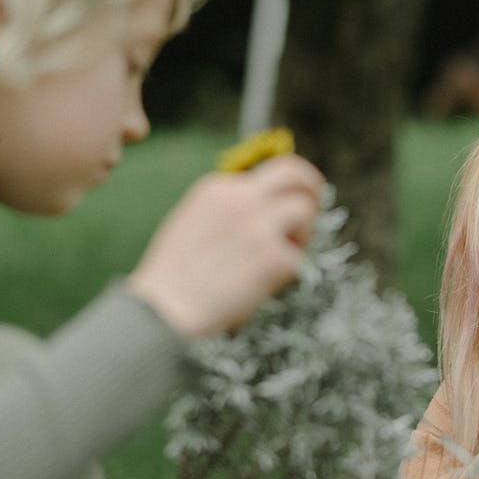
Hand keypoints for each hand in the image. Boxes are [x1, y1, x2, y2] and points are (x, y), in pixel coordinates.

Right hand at [127, 154, 323, 337]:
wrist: (165, 307)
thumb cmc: (172, 274)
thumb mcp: (192, 220)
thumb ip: (226, 206)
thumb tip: (260, 205)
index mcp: (218, 187)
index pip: (268, 170)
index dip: (285, 187)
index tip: (290, 199)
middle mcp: (242, 199)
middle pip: (295, 173)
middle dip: (311, 187)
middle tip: (313, 208)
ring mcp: (260, 226)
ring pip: (304, 211)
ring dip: (301, 233)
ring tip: (278, 256)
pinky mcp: (274, 257)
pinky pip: (297, 256)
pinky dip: (286, 270)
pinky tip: (262, 283)